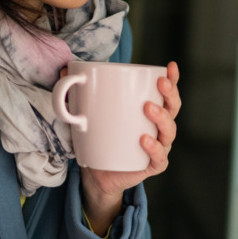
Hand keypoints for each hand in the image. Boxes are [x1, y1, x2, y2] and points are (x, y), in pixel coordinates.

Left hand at [80, 61, 180, 233]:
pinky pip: (158, 158)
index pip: (166, 92)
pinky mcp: (151, 166)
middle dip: (169, 93)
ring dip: (162, 118)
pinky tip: (145, 139)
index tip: (170, 65)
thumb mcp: (89, 112)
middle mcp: (159, 127)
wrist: (97, 173)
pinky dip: (154, 148)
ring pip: (169, 131)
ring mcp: (158, 147)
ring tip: (148, 108)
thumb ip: (80, 92)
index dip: (172, 78)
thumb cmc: (100, 136)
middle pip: (173, 109)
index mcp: (150, 110)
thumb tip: (65, 71)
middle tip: (160, 83)